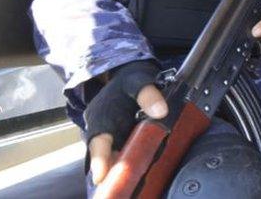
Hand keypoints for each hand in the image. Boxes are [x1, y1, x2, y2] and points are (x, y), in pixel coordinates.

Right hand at [84, 60, 167, 184]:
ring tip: (134, 184)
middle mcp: (102, 129)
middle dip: (114, 170)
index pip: (99, 141)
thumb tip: (160, 112)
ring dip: (123, 168)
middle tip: (125, 186)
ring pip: (115, 156)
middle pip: (106, 155)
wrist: (127, 74)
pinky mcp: (119, 139)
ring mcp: (110, 136)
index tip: (101, 177)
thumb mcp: (139, 80)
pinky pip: (123, 152)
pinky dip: (130, 161)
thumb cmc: (130, 77)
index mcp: (101, 116)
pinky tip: (142, 170)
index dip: (100, 159)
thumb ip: (148, 94)